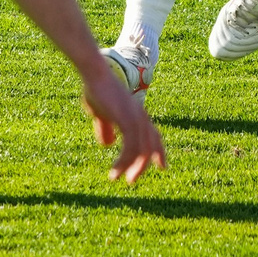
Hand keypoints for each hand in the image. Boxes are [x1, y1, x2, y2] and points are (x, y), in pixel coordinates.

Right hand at [79, 65, 167, 183]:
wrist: (94, 75)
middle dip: (143, 165)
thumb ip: (106, 127)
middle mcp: (141, 117)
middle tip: (132, 180)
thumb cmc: (96, 90)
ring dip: (132, 167)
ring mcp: (136, 119)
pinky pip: (131, 148)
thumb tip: (107, 144)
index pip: (154, 136)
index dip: (159, 151)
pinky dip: (124, 162)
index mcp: (137, 114)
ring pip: (142, 151)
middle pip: (151, 146)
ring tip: (120, 178)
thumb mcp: (100, 113)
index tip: (162, 166)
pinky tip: (115, 170)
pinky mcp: (128, 121)